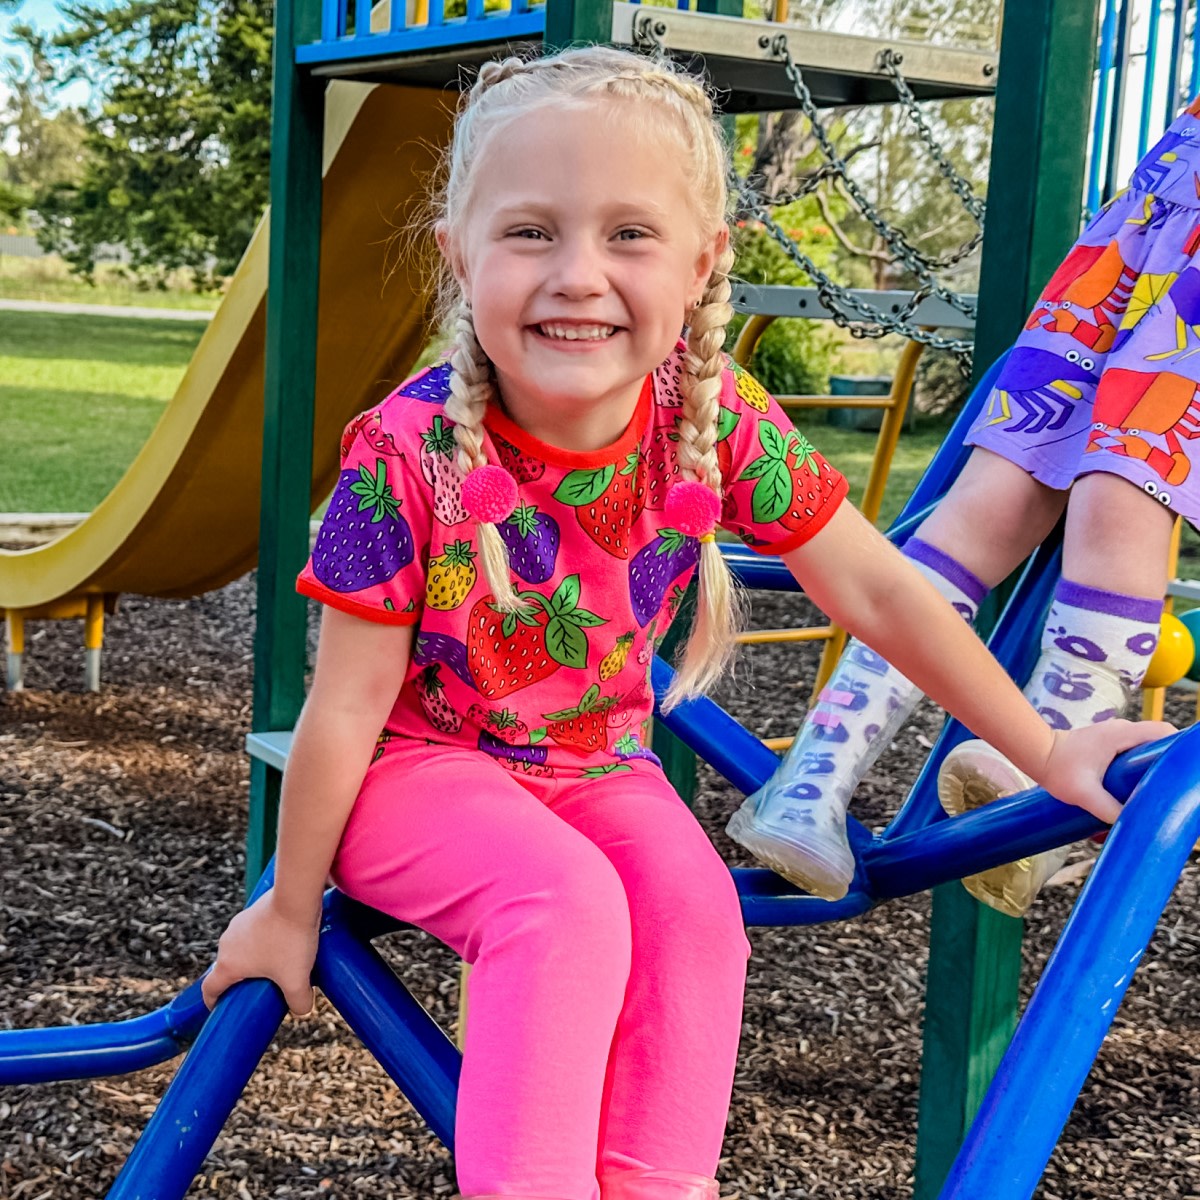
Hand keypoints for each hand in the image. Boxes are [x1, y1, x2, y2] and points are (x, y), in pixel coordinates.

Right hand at [201, 888, 319, 1015]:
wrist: (297, 897)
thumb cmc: (291, 939)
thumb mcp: (297, 979)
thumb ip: (299, 1002)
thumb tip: (302, 1009)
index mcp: (228, 964)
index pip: (209, 989)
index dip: (212, 1002)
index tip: (220, 1009)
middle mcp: (227, 943)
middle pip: (228, 968)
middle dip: (241, 981)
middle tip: (260, 989)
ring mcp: (238, 924)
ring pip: (241, 949)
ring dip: (254, 959)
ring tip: (277, 965)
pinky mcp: (253, 911)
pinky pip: (253, 933)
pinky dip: (263, 941)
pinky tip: (283, 943)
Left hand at [1037, 719, 1175, 823]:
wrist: (1036, 754)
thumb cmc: (1056, 768)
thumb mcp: (1083, 793)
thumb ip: (1108, 809)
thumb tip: (1131, 824)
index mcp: (1121, 734)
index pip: (1163, 732)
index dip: (1179, 748)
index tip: (1184, 771)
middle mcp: (1122, 731)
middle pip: (1159, 742)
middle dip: (1168, 762)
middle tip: (1172, 787)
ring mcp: (1116, 736)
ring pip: (1147, 748)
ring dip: (1154, 765)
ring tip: (1157, 790)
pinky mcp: (1109, 745)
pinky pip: (1134, 752)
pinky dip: (1140, 766)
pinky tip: (1138, 787)